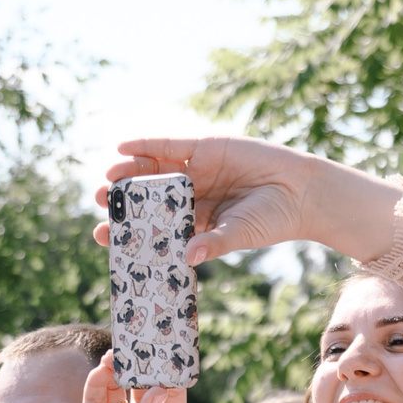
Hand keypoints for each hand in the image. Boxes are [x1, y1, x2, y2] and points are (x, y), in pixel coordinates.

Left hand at [95, 136, 402, 266]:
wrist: (300, 190)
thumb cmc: (272, 220)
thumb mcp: (240, 234)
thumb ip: (213, 243)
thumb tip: (188, 258)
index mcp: (195, 222)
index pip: (154, 228)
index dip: (128, 230)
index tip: (102, 235)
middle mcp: (192, 195)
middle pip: (148, 197)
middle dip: (123, 198)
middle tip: (101, 200)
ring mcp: (197, 170)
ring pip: (155, 169)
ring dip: (130, 172)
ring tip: (109, 176)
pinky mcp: (205, 146)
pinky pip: (170, 145)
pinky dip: (147, 144)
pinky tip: (123, 147)